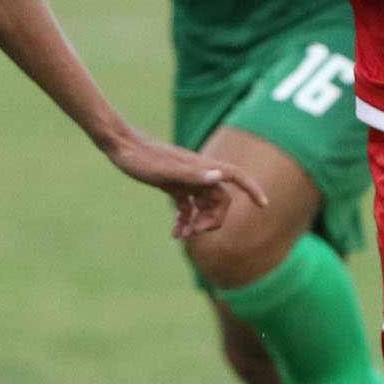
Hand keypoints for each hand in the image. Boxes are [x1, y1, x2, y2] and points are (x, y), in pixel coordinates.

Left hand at [106, 132, 268, 239]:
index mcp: (201, 167)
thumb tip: (220, 177)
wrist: (119, 146)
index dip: (252, 188)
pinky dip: (185, 220)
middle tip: (193, 234)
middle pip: (220, 200)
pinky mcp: (174, 184)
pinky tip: (174, 233)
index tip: (264, 205)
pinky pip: (189, 206)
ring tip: (180, 238)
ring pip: (204, 205)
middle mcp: (198, 173)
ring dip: (197, 224)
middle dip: (212, 220)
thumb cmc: (141, 158)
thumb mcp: (164, 170)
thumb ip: (192, 175)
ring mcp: (186, 179)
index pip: (235, 176)